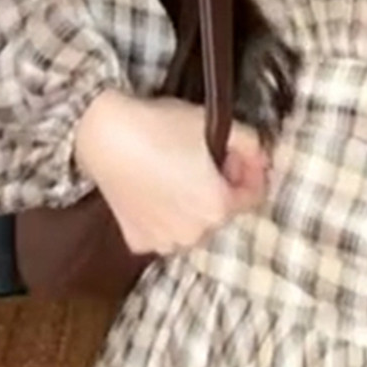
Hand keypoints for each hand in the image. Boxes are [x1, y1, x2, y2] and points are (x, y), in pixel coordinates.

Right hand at [72, 89, 270, 255]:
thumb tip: (262, 157)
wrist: (104, 134)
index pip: (254, 195)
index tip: (236, 154)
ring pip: (193, 225)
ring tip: (177, 173)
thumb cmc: (159, 127)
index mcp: (219, 208)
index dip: (250, 170)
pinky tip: (153, 190)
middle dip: (221, 186)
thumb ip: (251, 143)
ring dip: (193, 205)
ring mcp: (163, 242)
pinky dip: (163, 216)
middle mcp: (194, 234)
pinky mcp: (137, 241)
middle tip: (203, 159)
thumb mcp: (215, 124)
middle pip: (222, 210)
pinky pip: (162, 232)